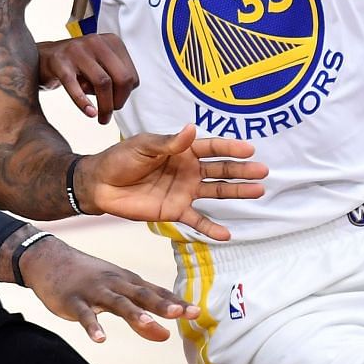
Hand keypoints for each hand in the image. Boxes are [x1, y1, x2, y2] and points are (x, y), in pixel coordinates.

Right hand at [7, 233, 198, 343]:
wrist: (49, 260)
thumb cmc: (89, 280)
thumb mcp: (116, 296)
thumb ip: (141, 317)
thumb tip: (166, 336)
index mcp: (128, 282)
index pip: (157, 293)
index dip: (177, 303)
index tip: (197, 312)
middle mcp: (116, 284)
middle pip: (142, 295)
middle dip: (162, 304)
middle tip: (180, 313)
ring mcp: (94, 291)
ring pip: (117, 303)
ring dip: (134, 314)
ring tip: (150, 325)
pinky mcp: (74, 300)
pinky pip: (84, 315)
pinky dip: (93, 327)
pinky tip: (101, 340)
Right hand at [38, 33, 138, 123]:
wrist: (41, 57)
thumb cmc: (76, 65)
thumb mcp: (100, 64)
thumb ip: (115, 76)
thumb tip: (122, 98)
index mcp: (110, 42)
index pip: (131, 75)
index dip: (125, 95)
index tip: (115, 103)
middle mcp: (96, 42)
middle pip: (122, 78)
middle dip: (119, 102)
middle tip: (109, 114)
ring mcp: (77, 50)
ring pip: (103, 83)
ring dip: (105, 106)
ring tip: (101, 119)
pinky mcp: (59, 62)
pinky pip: (75, 86)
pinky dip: (84, 103)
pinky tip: (89, 113)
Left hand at [78, 125, 265, 241]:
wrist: (100, 185)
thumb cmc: (120, 158)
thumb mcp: (144, 146)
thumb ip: (169, 143)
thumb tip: (192, 129)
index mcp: (182, 149)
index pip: (212, 147)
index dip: (230, 148)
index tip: (249, 149)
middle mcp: (188, 170)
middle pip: (220, 170)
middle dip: (242, 170)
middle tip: (263, 171)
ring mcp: (184, 191)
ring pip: (215, 192)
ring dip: (236, 193)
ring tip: (258, 191)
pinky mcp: (175, 211)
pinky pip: (197, 220)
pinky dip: (211, 228)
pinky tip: (227, 234)